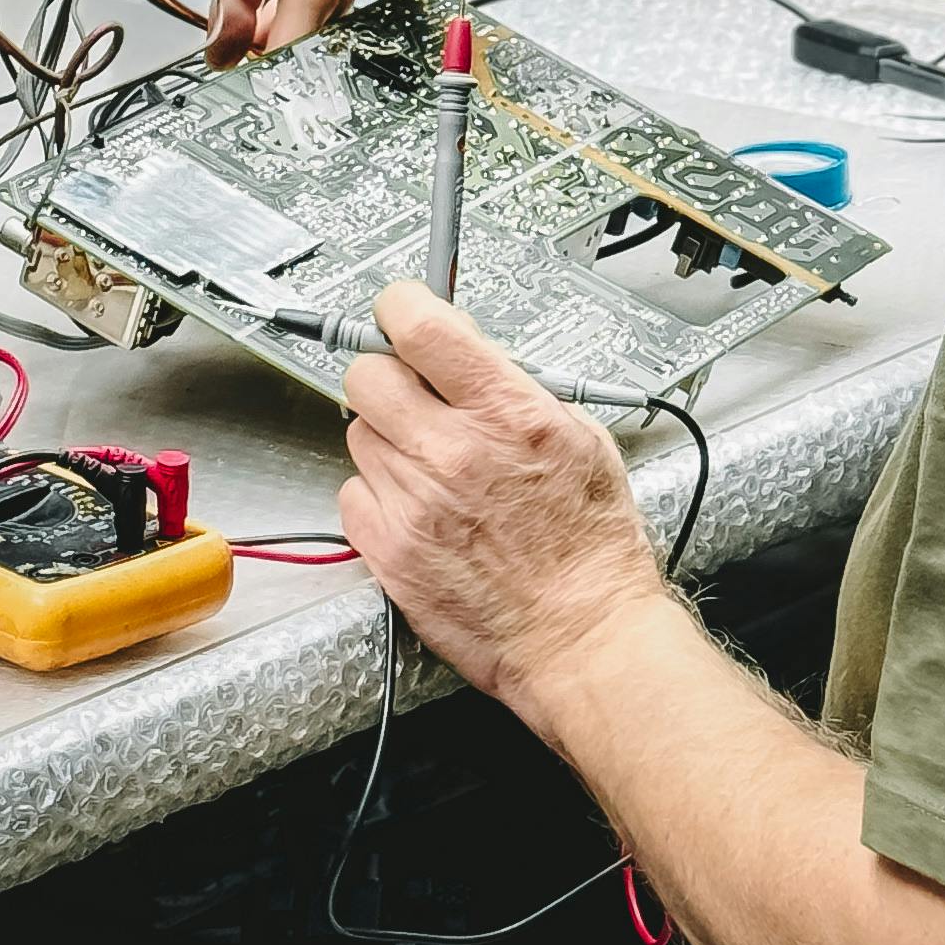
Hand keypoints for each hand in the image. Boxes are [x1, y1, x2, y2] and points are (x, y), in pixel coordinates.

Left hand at [337, 281, 666, 721]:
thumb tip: (470, 357)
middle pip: (367, 374)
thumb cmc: (593, 550)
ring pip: (357, 433)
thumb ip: (519, 391)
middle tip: (414, 396)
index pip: (420, 325)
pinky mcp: (389, 550)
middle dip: (389, 376)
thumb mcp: (583, 440)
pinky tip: (417, 509)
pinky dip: (377, 495)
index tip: (402, 313)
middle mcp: (452, 452)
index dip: (403, 308)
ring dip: (387, 439)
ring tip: (431, 467)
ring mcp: (414, 503)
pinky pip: (352, 492)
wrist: (582, 637)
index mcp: (506, 413)